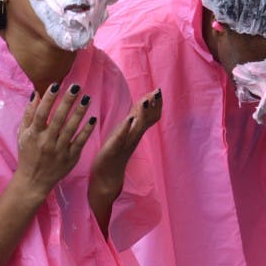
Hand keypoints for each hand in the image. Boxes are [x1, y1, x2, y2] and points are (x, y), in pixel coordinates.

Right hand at [14, 82, 96, 205]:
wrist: (34, 181)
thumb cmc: (27, 154)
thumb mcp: (23, 134)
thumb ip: (29, 114)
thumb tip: (35, 94)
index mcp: (34, 134)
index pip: (41, 113)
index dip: (49, 98)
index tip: (56, 85)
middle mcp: (46, 142)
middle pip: (58, 118)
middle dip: (67, 101)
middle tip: (76, 87)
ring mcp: (59, 150)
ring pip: (71, 128)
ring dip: (80, 112)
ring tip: (87, 98)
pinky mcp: (70, 158)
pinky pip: (80, 141)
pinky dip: (87, 130)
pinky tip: (93, 118)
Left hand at [89, 89, 162, 204]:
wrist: (107, 176)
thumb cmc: (114, 152)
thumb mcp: (125, 132)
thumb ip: (133, 120)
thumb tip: (141, 105)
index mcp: (135, 132)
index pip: (149, 116)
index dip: (155, 104)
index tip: (159, 90)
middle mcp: (133, 137)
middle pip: (147, 120)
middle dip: (153, 106)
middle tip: (158, 92)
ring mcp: (125, 144)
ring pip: (137, 128)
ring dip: (142, 115)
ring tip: (145, 101)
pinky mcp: (114, 150)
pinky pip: (121, 139)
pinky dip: (126, 129)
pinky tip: (128, 120)